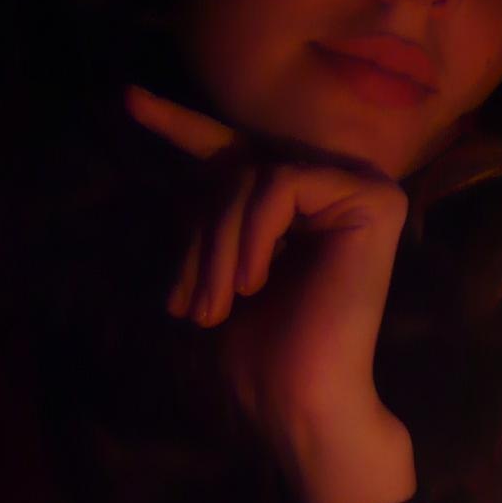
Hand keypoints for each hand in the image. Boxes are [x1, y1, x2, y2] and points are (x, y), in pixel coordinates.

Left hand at [124, 85, 408, 459]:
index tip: (128, 99)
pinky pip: (281, 184)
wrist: (301, 404)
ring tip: (211, 305)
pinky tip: (252, 281)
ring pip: (255, 175)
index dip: (179, 124)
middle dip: (198, 234)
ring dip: (217, 242)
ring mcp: (360, 189)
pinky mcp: (373, 199)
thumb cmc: (259, 353)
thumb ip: (212, 216)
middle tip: (187, 305)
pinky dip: (251, 232)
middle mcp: (334, 186)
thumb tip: (183, 172)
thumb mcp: (215, 268)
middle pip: (236, 167)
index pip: (233, 151)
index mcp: (299, 204)